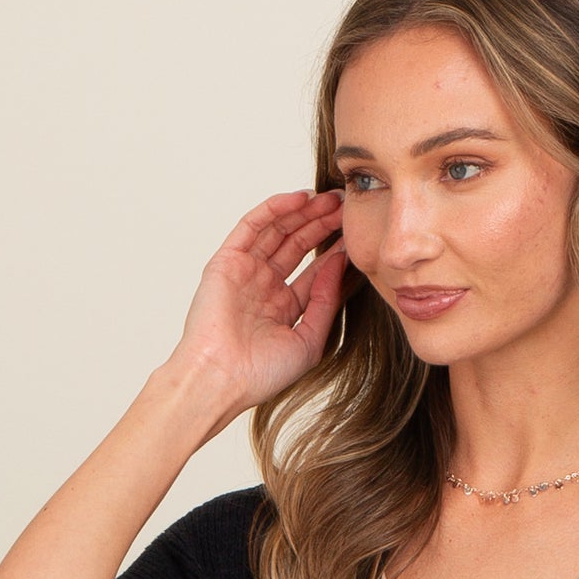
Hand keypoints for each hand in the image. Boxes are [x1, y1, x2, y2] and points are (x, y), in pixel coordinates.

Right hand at [167, 188, 351, 430]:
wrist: (222, 379)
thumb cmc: (262, 373)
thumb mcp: (309, 340)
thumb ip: (326, 303)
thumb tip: (339, 266)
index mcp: (282, 309)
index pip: (313, 273)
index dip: (335, 253)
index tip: (356, 237)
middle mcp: (263, 287)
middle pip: (297, 246)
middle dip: (321, 225)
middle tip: (345, 208)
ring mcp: (244, 272)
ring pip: (277, 231)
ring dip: (303, 213)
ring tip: (329, 200)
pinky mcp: (226, 261)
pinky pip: (252, 227)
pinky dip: (274, 210)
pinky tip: (299, 199)